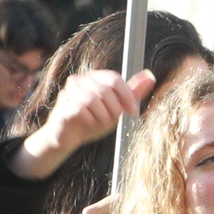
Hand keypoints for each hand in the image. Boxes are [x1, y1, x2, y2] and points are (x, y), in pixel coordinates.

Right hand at [19, 68, 154, 180]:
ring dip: (102, 116)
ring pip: (93, 99)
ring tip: (101, 123)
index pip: (114, 78)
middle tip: (113, 121)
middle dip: (114, 109)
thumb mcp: (117, 108)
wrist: (70, 137)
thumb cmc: (94, 120)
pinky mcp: (63, 105)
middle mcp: (80, 80)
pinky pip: (81, 109)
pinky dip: (90, 120)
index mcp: (95, 77)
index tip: (134, 112)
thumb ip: (132, 93)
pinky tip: (90, 124)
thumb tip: (150, 76)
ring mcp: (69, 92)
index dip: (127, 95)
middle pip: (105, 89)